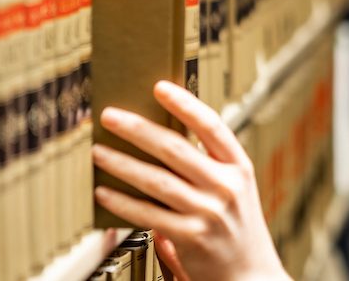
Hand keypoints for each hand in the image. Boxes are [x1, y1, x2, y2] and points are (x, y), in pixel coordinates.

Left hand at [92, 81, 287, 280]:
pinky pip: (147, 214)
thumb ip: (206, 166)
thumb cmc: (236, 228)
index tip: (159, 87)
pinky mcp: (190, 238)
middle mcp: (226, 186)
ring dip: (121, 163)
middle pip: (175, 149)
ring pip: (156, 180)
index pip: (212, 126)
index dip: (185, 104)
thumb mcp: (234, 189)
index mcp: (239, 167)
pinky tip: (104, 192)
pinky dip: (121, 202)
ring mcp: (209, 212)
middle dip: (138, 129)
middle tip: (110, 116)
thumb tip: (158, 138)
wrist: (250, 275)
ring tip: (98, 151)